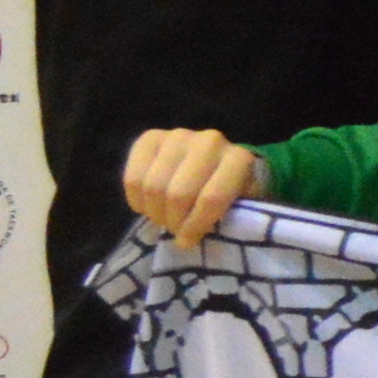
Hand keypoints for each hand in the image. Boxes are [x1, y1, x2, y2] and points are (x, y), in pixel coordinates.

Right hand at [122, 128, 267, 246]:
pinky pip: (132, 177)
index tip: (188, 241)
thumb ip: (240, 220)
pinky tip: (148, 205)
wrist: (215, 163)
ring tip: (164, 219)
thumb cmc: (230, 192)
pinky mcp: (151, 137)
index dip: (195, 225)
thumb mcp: (244, 206)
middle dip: (173, 221)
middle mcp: (209, 142)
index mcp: (238, 159)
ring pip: (153, 186)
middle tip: (175, 230)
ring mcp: (178, 136)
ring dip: (155, 212)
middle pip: (178, 194)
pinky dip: (137, 200)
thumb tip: (232, 236)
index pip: (211, 198)